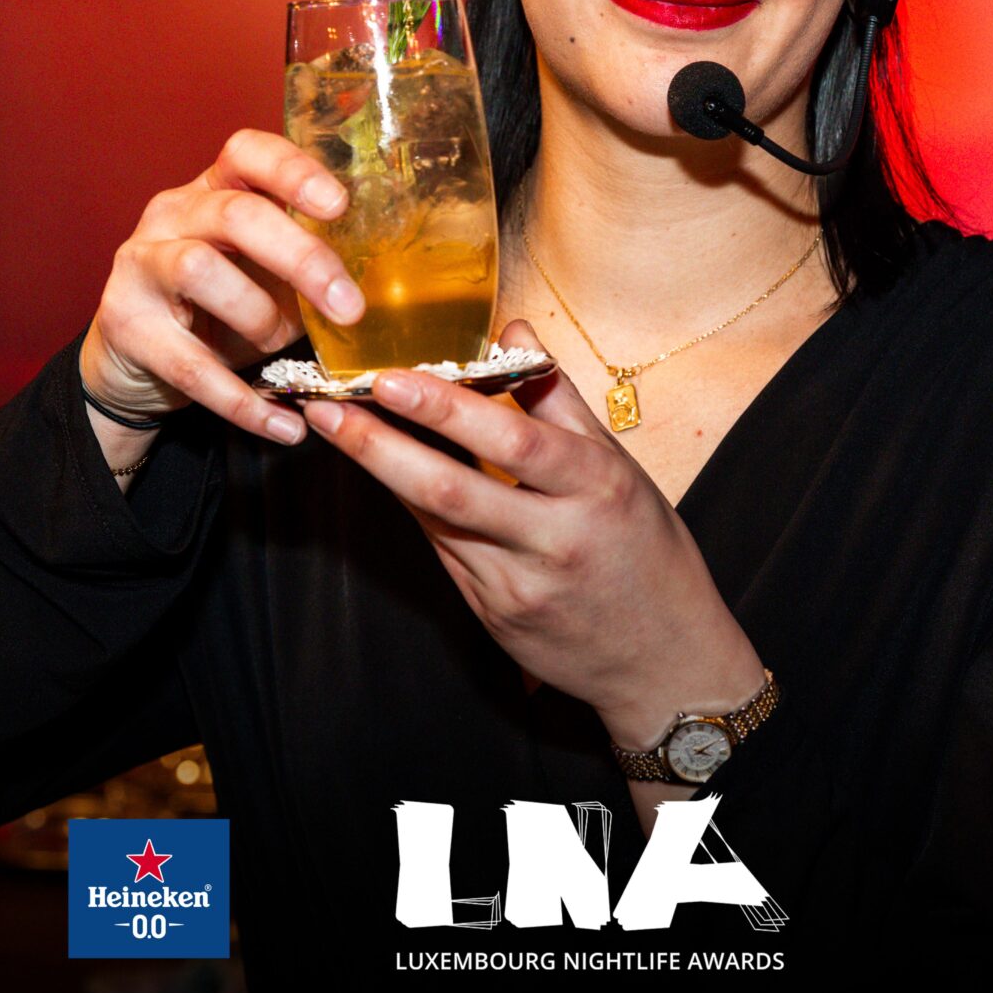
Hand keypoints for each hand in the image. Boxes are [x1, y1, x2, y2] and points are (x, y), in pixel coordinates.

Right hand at [80, 127, 368, 446]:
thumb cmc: (218, 308)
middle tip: (349, 307)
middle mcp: (172, 215)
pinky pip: (188, 364)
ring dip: (258, 316)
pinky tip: (284, 426)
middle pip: (236, 214)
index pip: (248, 152)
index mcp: (215, 190)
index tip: (339, 204)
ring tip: (284, 348)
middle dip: (300, 258)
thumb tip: (382, 290)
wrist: (134, 361)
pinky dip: (242, 401)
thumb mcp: (265, 276)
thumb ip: (308, 269)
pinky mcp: (126, 325)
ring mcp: (141, 265)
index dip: (293, 171)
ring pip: (198, 269)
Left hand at [298, 319, 763, 743]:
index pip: (513, 439)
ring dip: (379, 471)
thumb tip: (515, 328)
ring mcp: (520, 583)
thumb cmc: (648, 554)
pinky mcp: (494, 614)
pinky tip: (383, 472)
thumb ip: (561, 401)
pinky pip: (444, 548)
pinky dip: (413, 506)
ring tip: (334, 427)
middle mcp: (556, 537)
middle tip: (327, 406)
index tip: (391, 377)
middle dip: (380, 445)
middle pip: (452, 488)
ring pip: (436, 519)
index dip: (446, 408)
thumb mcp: (621, 471)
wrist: (666, 665)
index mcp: (597, 487)